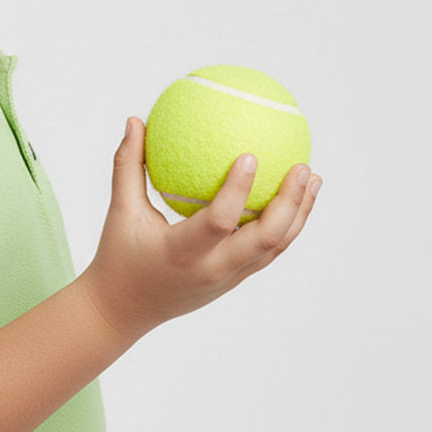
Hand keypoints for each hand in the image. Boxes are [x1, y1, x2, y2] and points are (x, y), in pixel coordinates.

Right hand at [82, 117, 320, 343]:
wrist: (124, 310)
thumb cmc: (118, 257)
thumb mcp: (120, 213)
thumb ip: (128, 167)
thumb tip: (136, 121)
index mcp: (182, 252)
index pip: (218, 221)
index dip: (238, 190)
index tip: (250, 155)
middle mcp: (211, 269)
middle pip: (265, 239)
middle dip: (290, 203)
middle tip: (302, 167)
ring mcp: (227, 278)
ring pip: (275, 248)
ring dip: (299, 214)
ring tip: (313, 180)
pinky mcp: (234, 281)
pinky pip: (267, 251)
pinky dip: (286, 226)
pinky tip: (294, 200)